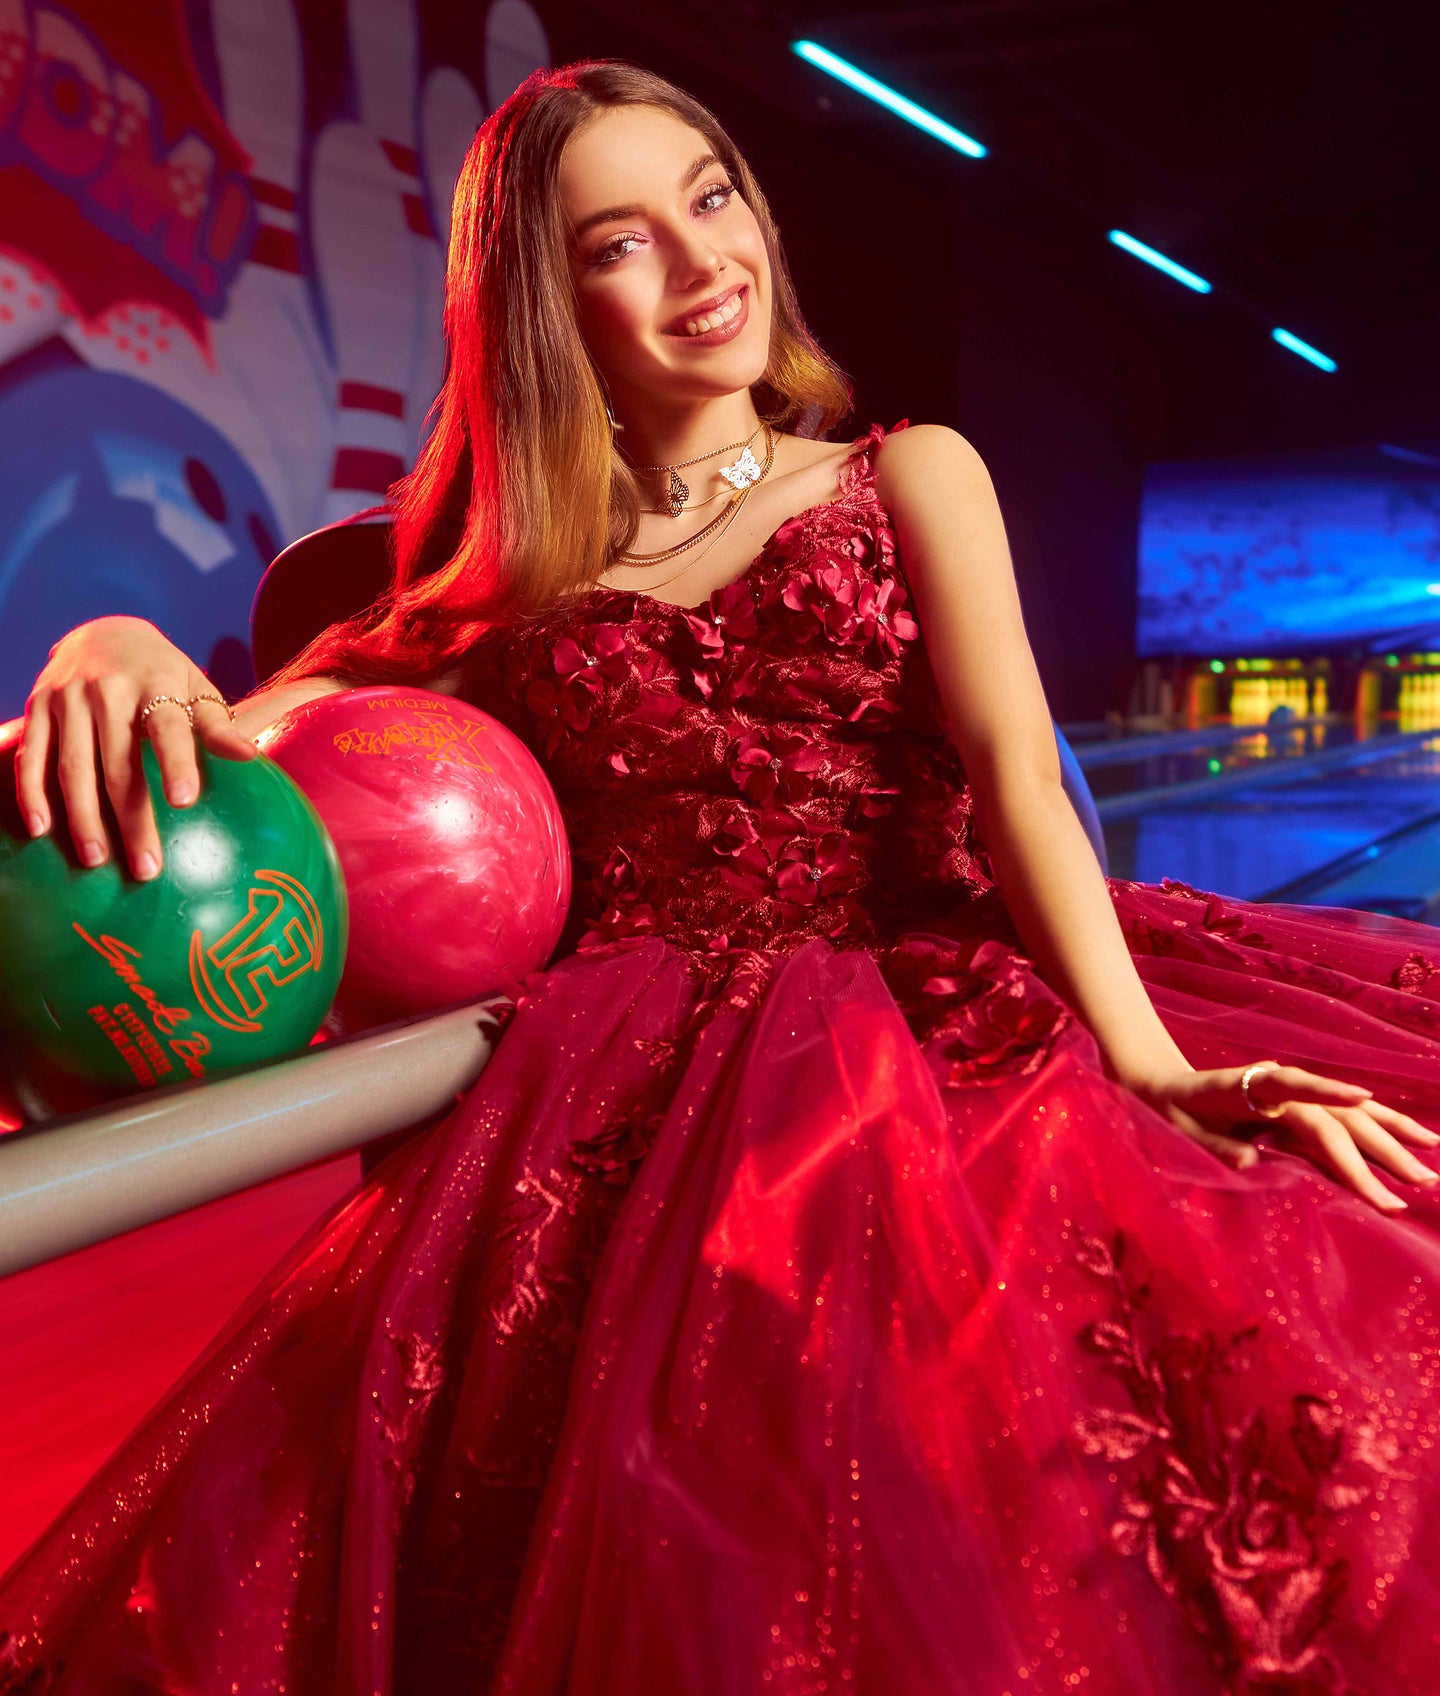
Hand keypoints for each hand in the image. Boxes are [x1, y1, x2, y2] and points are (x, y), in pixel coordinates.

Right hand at [15, 615, 256, 880]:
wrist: (102, 632)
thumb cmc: (163, 673)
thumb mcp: (195, 687)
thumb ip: (219, 725)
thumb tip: (250, 756)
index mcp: (155, 683)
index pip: (168, 728)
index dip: (176, 763)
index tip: (184, 802)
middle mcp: (107, 690)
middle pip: (119, 763)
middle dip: (132, 819)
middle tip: (147, 867)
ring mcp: (67, 698)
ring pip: (73, 767)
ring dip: (83, 818)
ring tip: (97, 861)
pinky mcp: (38, 708)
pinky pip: (33, 757)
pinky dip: (32, 794)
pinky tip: (42, 829)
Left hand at [1129, 1062, 1439, 1213]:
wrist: (1164, 1087)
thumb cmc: (1170, 1112)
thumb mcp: (1179, 1130)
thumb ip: (1213, 1144)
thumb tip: (1249, 1160)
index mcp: (1249, 1086)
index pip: (1294, 1087)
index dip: (1328, 1092)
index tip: (1363, 1098)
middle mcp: (1279, 1087)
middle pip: (1336, 1114)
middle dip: (1379, 1148)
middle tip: (1418, 1182)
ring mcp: (1293, 1096)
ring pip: (1351, 1114)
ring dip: (1392, 1134)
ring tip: (1433, 1154)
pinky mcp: (1299, 1107)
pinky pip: (1345, 1119)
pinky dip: (1379, 1128)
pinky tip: (1412, 1140)